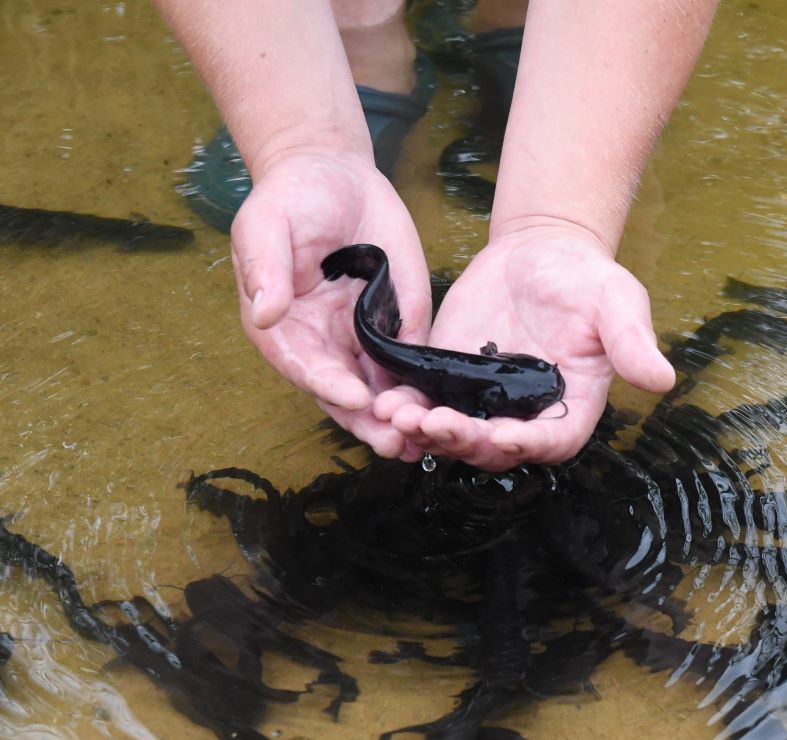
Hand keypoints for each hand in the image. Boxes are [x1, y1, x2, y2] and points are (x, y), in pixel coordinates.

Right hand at [230, 148, 431, 459]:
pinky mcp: (399, 327)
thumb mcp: (267, 223)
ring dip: (400, 418)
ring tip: (423, 442)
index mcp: (285, 327)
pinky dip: (426, 391)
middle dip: (369, 421)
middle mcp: (323, 344)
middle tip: (395, 442)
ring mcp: (363, 340)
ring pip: (380, 391)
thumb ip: (265, 268)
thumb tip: (266, 313)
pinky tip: (447, 411)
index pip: (304, 366)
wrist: (335, 176)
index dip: (328, 386)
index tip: (354, 400)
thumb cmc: (291, 198)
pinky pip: (412, 364)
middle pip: (345, 393)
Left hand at [374, 219, 675, 470]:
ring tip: (396, 414)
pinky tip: (383, 399)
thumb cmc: (587, 278)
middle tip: (432, 423)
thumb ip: (632, 341)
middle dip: (462, 440)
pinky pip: (426, 406)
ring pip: (454, 435)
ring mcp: (485, 402)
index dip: (526, 444)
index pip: (552, 440)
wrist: (540, 253)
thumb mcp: (616, 301)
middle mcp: (526, 415)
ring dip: (425, 432)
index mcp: (571, 405)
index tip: (501, 435)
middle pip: (494, 448)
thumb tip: (663, 379)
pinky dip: (405, 409)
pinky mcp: (450, 381)